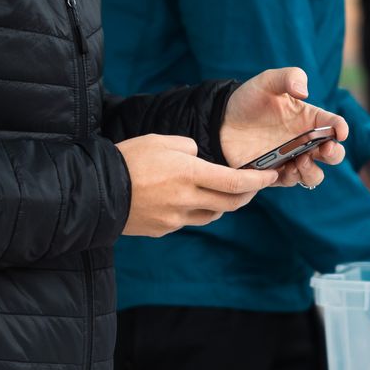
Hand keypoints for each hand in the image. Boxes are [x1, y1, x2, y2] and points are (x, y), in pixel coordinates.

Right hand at [117, 134, 276, 236]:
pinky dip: (195, 209)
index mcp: (189, 174)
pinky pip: (188, 220)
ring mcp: (176, 219)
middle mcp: (187, 199)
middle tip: (254, 185)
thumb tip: (200, 160)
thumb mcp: (162, 140)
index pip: (234, 181)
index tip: (271, 176)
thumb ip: (190, 148)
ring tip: (219, 190)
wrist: (97, 191)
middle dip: (247, 194)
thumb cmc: (129, 158)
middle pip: (230, 203)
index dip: (257, 180)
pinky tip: (183, 198)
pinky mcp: (164, 230)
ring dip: (222, 203)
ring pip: (212, 214)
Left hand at [219, 68, 348, 189]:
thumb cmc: (247, 99)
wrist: (220, 121)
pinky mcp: (275, 173)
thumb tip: (304, 92)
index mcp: (308, 118)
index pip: (334, 124)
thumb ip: (288, 77)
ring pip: (315, 174)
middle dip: (335, 154)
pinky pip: (291, 182)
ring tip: (300, 162)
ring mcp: (291, 159)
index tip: (340, 132)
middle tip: (325, 150)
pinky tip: (284, 169)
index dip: (341, 128)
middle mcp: (304, 140)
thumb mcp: (267, 81)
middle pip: (333, 154)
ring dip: (313, 171)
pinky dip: (293, 178)